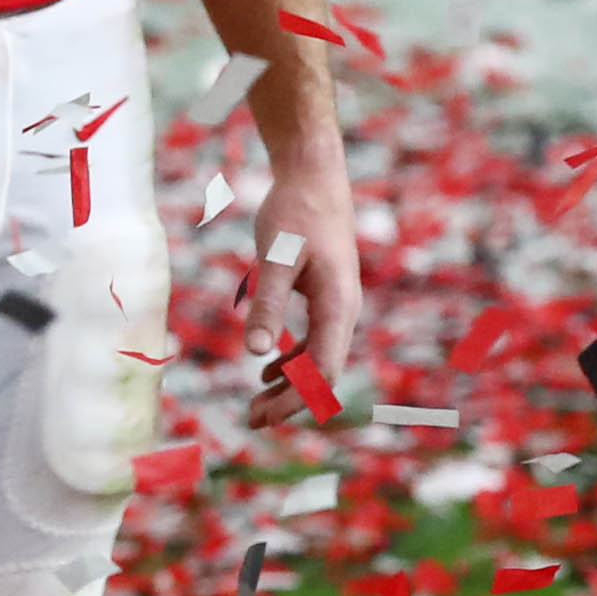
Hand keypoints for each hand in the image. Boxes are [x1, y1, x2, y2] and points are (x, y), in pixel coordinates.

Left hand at [247, 134, 364, 420]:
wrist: (314, 175)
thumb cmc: (295, 211)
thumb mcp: (276, 257)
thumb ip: (269, 303)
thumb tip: (258, 353)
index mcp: (338, 306)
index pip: (322, 371)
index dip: (294, 399)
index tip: (262, 415)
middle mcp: (344, 311)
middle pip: (323, 373)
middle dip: (290, 401)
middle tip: (252, 421)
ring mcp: (337, 305)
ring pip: (319, 360)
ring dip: (290, 385)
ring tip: (255, 405)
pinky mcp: (325, 295)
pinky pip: (315, 342)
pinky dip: (292, 361)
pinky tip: (267, 371)